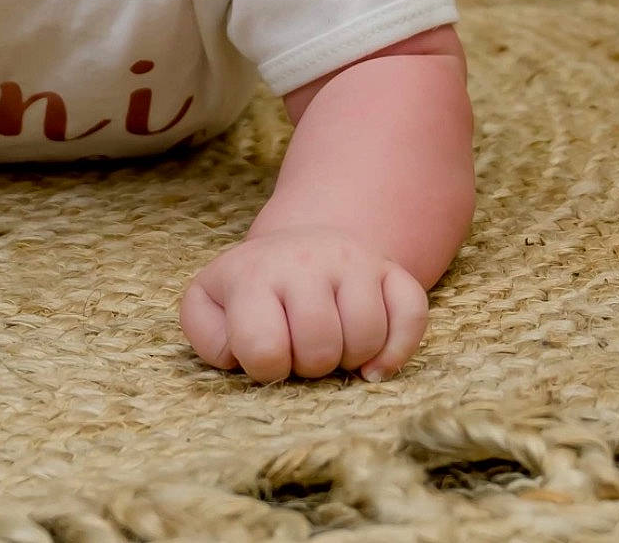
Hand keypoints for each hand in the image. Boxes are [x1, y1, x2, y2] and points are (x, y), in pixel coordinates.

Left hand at [180, 225, 428, 382]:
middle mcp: (304, 260)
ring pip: (367, 336)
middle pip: (321, 347)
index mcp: (253, 272)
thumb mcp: (209, 305)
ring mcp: (352, 261)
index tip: (266, 356)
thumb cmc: (250, 293)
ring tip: (330, 346)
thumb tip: (238, 355)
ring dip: (350, 359)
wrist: (296, 250)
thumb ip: (206, 335)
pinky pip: (412, 314)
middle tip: (301, 352)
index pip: (264, 350)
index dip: (266, 369)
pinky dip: (397, 349)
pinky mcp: (390, 269)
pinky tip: (373, 363)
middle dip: (310, 366)